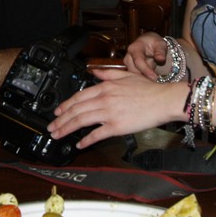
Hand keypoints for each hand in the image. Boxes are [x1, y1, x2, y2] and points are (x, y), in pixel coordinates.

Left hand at [48, 68, 186, 148]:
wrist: (164, 99)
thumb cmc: (148, 89)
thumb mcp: (126, 75)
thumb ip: (107, 74)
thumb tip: (94, 72)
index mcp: (105, 87)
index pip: (78, 97)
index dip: (65, 105)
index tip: (57, 112)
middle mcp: (104, 99)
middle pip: (76, 110)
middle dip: (61, 120)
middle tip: (51, 127)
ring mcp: (109, 113)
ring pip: (81, 121)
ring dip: (67, 129)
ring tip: (58, 135)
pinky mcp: (117, 127)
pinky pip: (96, 134)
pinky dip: (86, 140)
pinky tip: (79, 144)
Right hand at [123, 32, 169, 80]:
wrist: (149, 44)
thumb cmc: (154, 43)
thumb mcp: (160, 44)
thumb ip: (160, 51)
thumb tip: (160, 58)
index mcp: (134, 48)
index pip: (138, 61)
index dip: (146, 70)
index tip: (155, 77)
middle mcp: (128, 56)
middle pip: (134, 70)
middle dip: (145, 76)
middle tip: (156, 81)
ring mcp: (128, 64)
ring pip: (135, 75)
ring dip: (144, 78)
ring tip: (154, 79)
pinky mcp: (130, 70)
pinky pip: (136, 77)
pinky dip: (143, 79)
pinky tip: (151, 79)